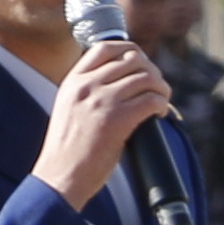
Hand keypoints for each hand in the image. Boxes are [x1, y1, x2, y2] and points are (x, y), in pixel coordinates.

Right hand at [31, 35, 176, 211]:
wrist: (60, 176)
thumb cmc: (68, 149)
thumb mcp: (70, 108)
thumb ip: (88, 91)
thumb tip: (124, 81)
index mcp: (73, 81)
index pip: (105, 48)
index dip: (130, 51)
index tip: (142, 65)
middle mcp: (87, 85)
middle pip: (132, 60)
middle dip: (151, 71)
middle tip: (156, 88)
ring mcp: (102, 101)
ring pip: (147, 78)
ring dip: (161, 88)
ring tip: (162, 101)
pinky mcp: (118, 120)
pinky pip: (152, 100)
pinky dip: (162, 105)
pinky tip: (160, 114)